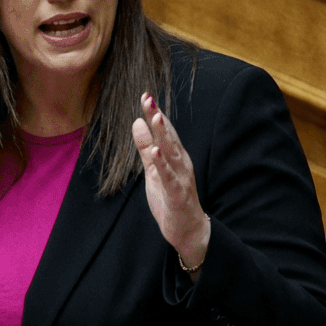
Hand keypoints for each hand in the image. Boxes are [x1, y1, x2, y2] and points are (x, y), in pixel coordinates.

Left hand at [132, 92, 209, 273]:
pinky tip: (156, 153)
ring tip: (155, 117)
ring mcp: (181, 178)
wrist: (189, 231)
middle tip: (148, 98)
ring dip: (164, 134)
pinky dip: (163, 164)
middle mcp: (181, 163)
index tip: (145, 95)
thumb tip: (137, 123)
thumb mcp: (153, 171)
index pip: (164, 131)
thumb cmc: (171, 199)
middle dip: (158, 117)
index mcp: (175, 156)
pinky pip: (170, 177)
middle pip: (168, 136)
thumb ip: (146, 148)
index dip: (155, 113)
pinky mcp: (178, 194)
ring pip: (171, 153)